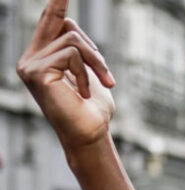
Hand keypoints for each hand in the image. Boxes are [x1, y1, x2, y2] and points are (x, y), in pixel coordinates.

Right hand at [17, 0, 115, 151]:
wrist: (90, 134)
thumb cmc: (93, 109)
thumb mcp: (89, 74)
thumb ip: (79, 52)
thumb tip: (72, 30)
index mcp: (42, 57)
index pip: (50, 21)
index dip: (57, 3)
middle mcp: (30, 58)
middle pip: (64, 25)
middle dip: (92, 48)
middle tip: (107, 79)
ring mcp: (30, 65)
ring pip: (74, 40)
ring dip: (96, 62)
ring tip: (101, 85)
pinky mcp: (36, 71)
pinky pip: (72, 55)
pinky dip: (86, 72)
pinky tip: (84, 92)